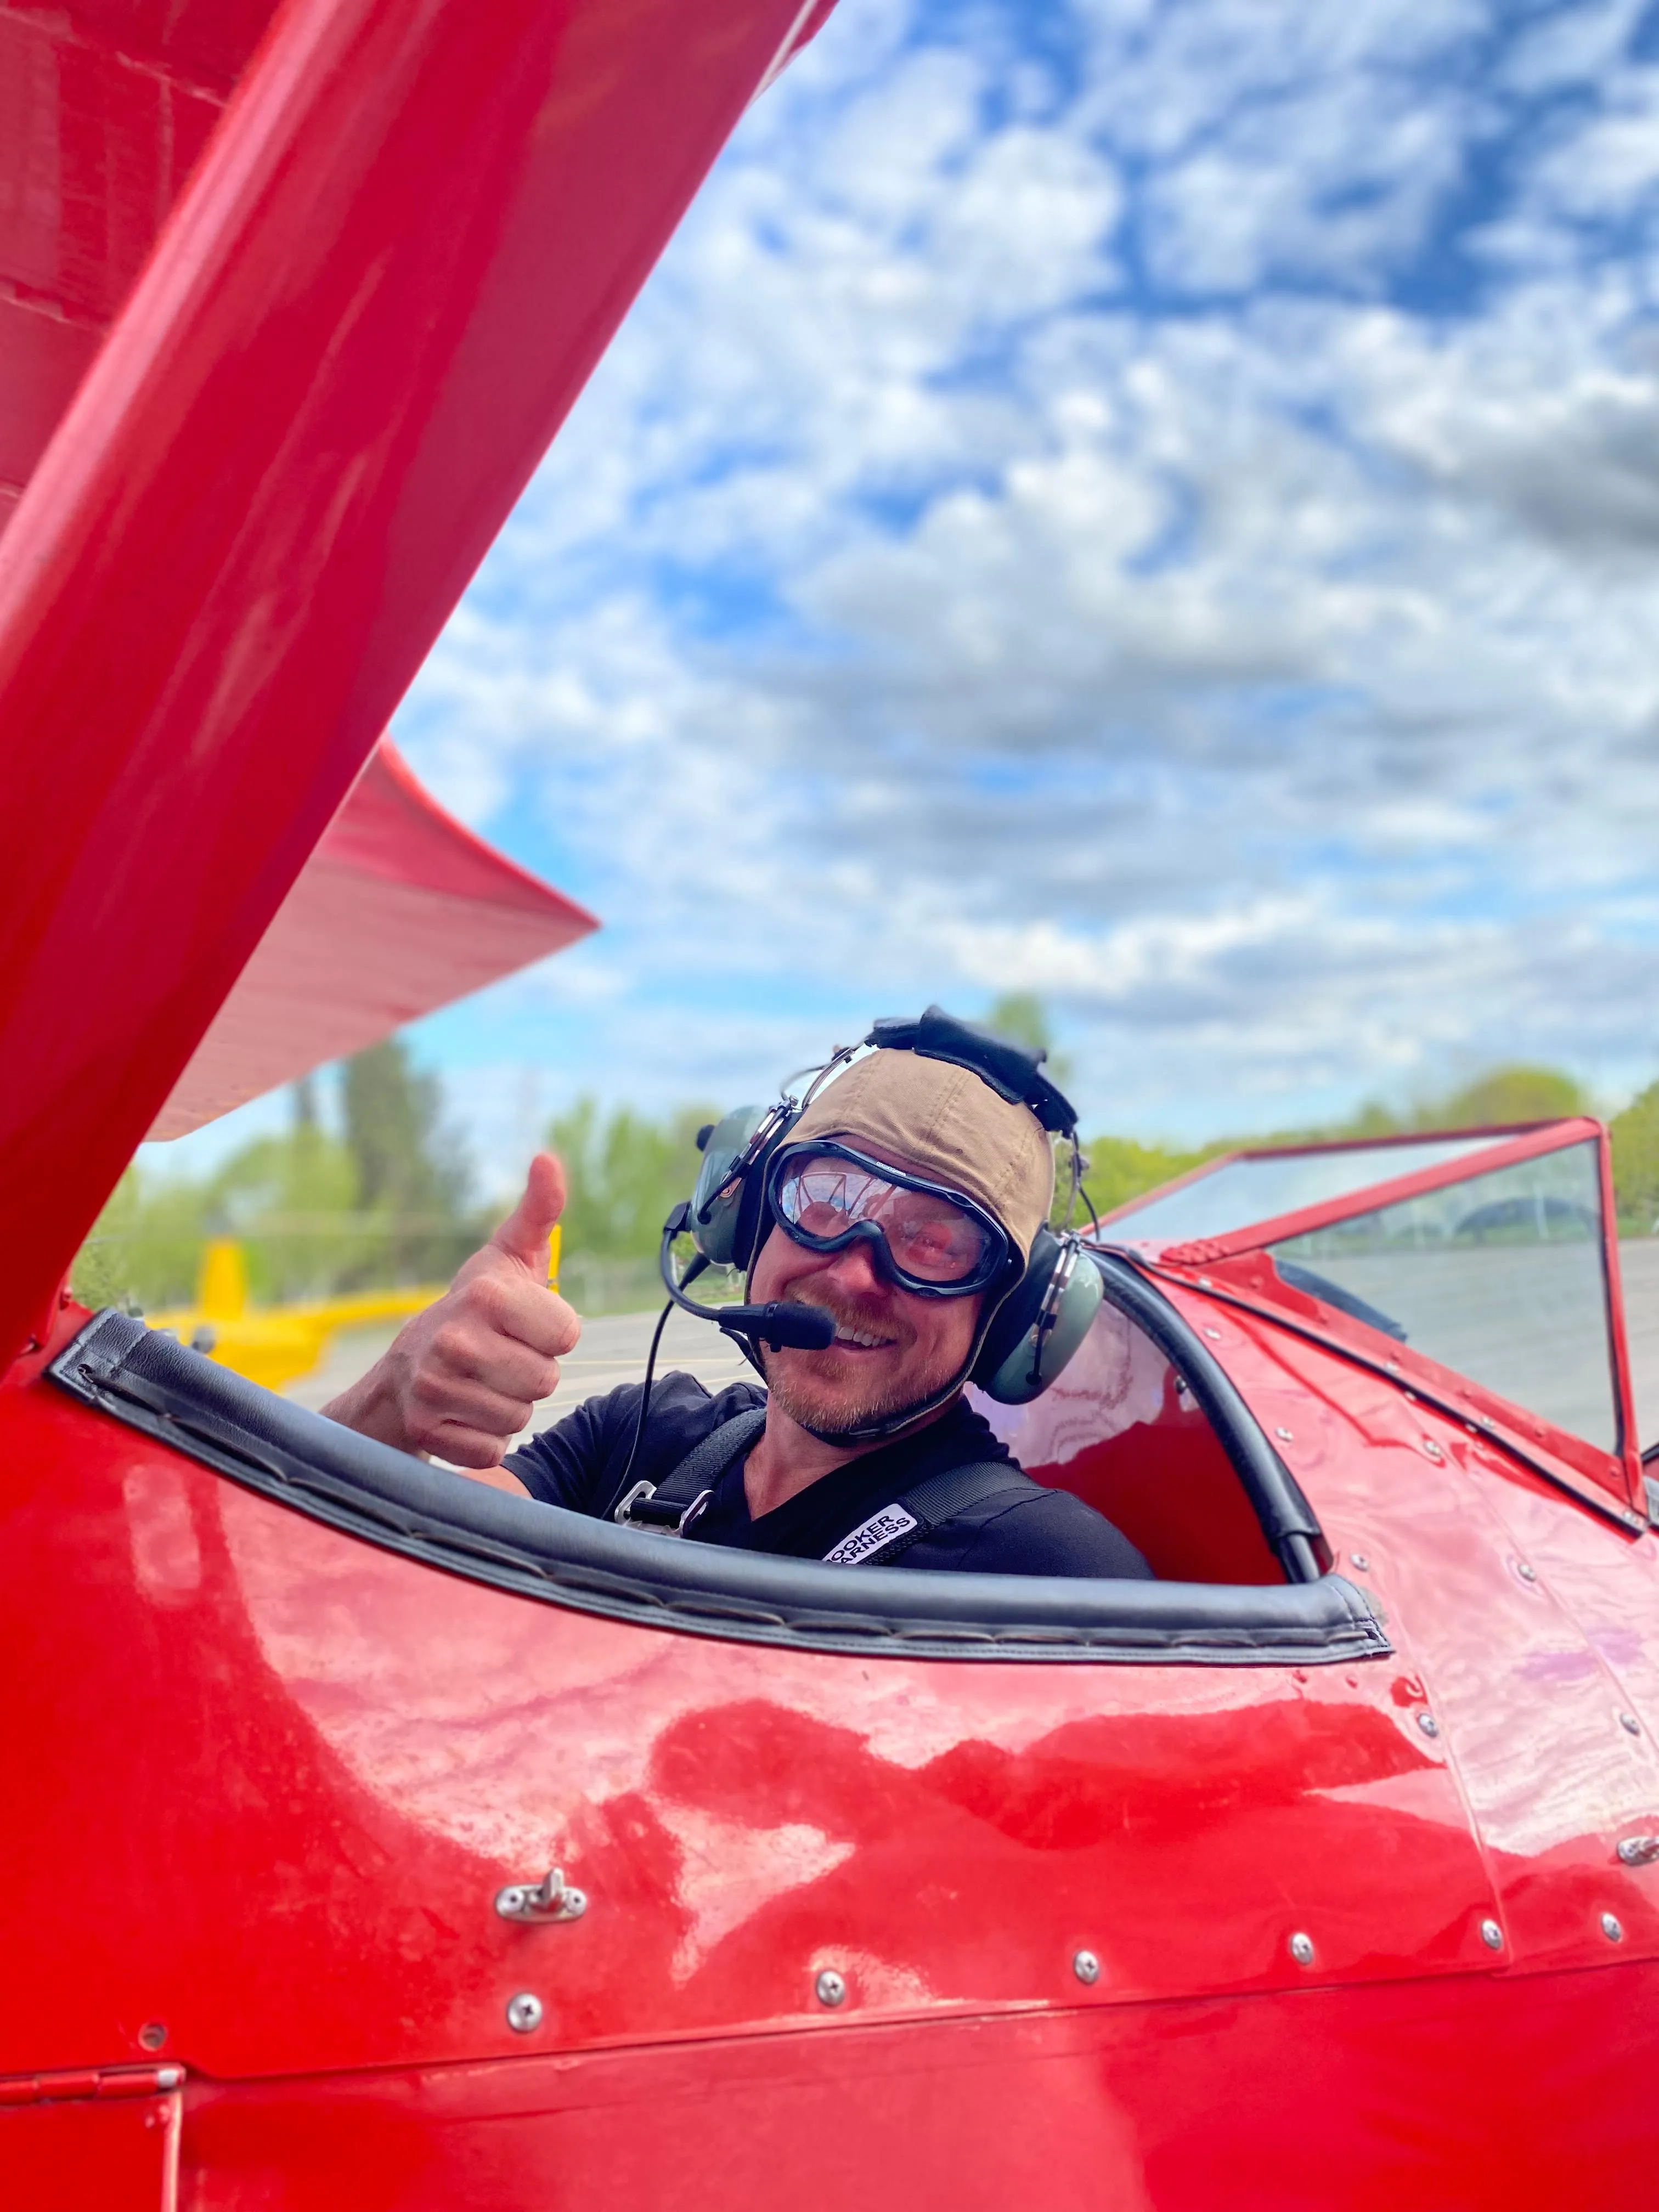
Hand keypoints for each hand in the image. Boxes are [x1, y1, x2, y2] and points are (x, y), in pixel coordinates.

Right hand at [322, 1152, 579, 1469]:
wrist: (406, 1367)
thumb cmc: (477, 1308)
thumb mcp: (510, 1255)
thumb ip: (541, 1210)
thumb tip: (548, 1158)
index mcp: (486, 1295)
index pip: (567, 1335)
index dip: (552, 1332)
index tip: (523, 1324)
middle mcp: (456, 1340)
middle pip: (546, 1380)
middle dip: (532, 1370)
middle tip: (501, 1354)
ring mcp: (436, 1388)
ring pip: (521, 1416)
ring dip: (509, 1403)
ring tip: (482, 1381)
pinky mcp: (427, 1430)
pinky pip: (492, 1449)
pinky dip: (485, 1436)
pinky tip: (465, 1411)